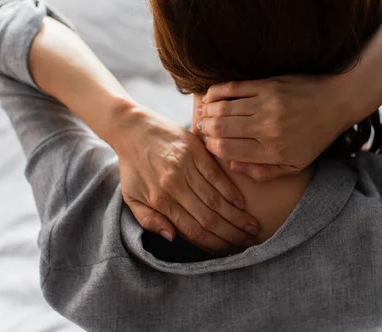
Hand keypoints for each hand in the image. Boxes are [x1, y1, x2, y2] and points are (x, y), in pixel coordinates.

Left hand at [110, 106, 259, 254]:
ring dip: (236, 217)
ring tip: (251, 228)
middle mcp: (173, 186)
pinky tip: (242, 203)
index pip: (192, 230)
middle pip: (208, 218)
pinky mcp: (195, 151)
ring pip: (215, 199)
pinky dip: (230, 191)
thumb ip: (149, 220)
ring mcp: (185, 168)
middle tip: (247, 244)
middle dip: (230, 235)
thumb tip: (172, 238)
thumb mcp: (131, 197)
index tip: (228, 253)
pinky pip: (216, 176)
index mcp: (158, 201)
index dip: (212, 245)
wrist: (131, 128)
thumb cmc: (132, 166)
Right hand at [197, 75, 359, 181]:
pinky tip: (210, 96)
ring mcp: (267, 104)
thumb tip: (233, 166)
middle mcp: (267, 128)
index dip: (212, 147)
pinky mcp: (268, 85)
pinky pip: (234, 88)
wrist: (337, 101)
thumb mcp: (296, 165)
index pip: (228, 150)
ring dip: (208, 111)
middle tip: (200, 128)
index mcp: (272, 150)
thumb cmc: (315, 136)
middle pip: (221, 128)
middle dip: (205, 129)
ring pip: (224, 108)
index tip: (207, 144)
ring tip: (201, 114)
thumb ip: (264, 171)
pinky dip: (217, 92)